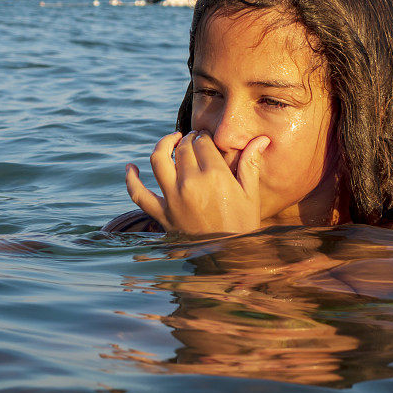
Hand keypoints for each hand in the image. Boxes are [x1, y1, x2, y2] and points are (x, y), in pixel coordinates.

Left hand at [125, 130, 270, 235]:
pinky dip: (131, 179)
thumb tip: (262, 138)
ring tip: (169, 142)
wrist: (229, 256)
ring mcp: (173, 198)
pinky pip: (138, 194)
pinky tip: (130, 168)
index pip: (202, 142)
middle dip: (186, 139)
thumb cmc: (243, 224)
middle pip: (181, 148)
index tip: (205, 137)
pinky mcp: (162, 214)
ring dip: (161, 145)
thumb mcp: (250, 195)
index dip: (203, 136)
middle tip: (191, 140)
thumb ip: (251, 164)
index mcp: (215, 175)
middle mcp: (191, 183)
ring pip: (158, 160)